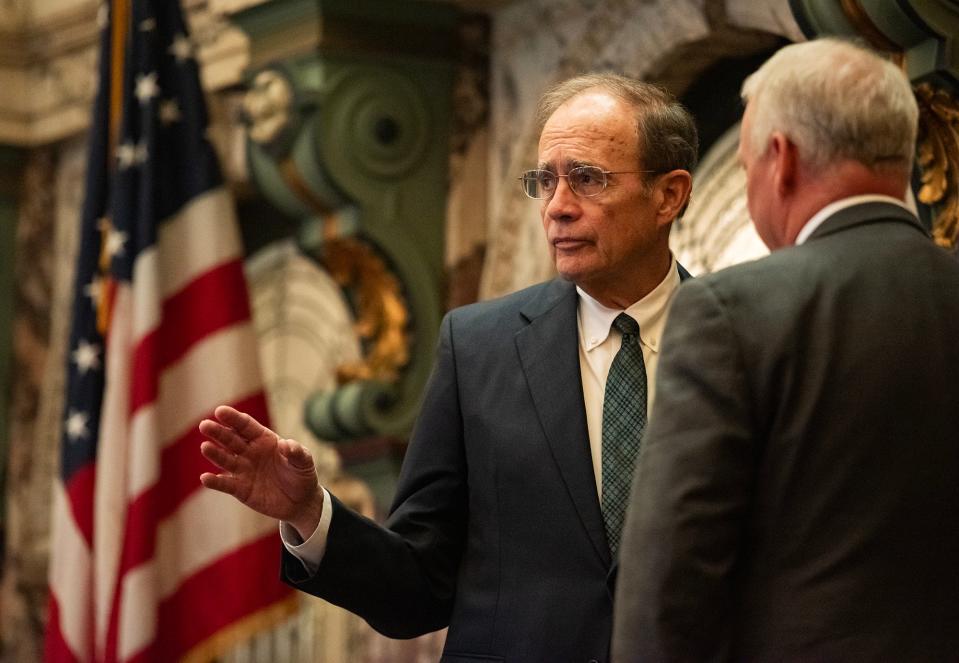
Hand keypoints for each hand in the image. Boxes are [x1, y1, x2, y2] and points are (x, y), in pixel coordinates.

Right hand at [199, 405, 322, 538]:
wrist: (300, 502)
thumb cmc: (301, 475)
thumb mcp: (304, 462)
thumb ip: (297, 453)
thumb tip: (287, 445)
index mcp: (264, 439)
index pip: (246, 425)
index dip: (233, 418)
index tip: (220, 411)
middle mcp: (250, 452)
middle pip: (231, 439)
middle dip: (218, 432)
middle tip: (204, 425)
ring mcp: (243, 470)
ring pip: (225, 459)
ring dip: (214, 454)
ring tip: (205, 447)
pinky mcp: (240, 489)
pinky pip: (225, 484)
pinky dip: (215, 482)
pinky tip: (205, 478)